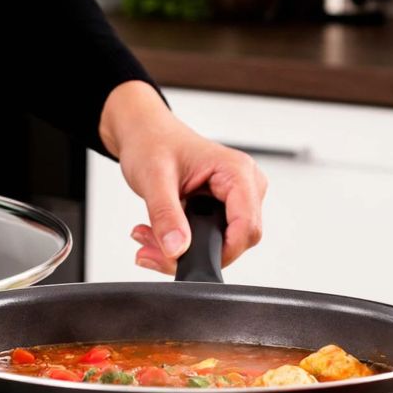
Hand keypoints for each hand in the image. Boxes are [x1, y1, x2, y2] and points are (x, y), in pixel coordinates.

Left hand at [99, 81, 266, 273]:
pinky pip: (210, 240)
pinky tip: (157, 234)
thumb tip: (177, 248)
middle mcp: (244, 185)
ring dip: (182, 250)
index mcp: (237, 171)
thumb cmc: (153, 141)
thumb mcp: (153, 177)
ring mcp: (234, 199)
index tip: (186, 260)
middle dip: (193, 253)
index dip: (221, 252)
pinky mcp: (221, 209)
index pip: (247, 227)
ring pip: (221, 245)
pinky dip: (181, 244)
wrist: (144, 133)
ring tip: (148, 236)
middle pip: (235, 241)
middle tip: (152, 248)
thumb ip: (165, 215)